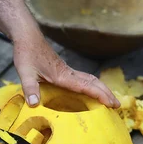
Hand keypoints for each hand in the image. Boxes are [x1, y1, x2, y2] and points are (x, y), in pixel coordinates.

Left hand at [0, 0, 118, 108]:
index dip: (99, 95)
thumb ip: (30, 89)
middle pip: (94, 82)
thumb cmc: (26, 54)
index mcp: (63, 75)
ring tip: (111, 100)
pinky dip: (93, 86)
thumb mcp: (24, 72)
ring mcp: (68, 71)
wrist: (28, 38)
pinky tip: (92, 92)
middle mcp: (69, 73)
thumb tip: (33, 104)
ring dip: (102, 89)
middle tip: (118, 106)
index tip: (111, 103)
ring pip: (91, 80)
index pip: (86, 86)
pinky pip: (84, 79)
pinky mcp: (65, 71)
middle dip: (107, 93)